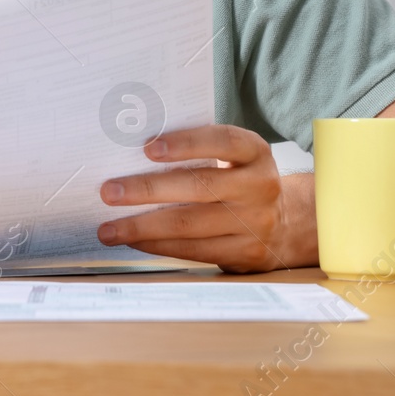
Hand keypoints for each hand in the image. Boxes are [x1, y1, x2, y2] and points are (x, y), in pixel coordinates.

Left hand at [97, 124, 316, 272]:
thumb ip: (198, 151)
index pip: (222, 141)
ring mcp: (255, 223)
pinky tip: (135, 241)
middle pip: (199, 187)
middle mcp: (259, 186)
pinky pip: (194, 251)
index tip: (148, 148)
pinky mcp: (245, 253)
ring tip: (109, 229)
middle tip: (110, 192)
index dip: (186, 144)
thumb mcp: (233, 158)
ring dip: (143, 227)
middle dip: (148, 190)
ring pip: (191, 225)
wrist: (284, 222)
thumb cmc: (238, 180)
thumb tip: (132, 153)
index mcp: (255, 152)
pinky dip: (159, 246)